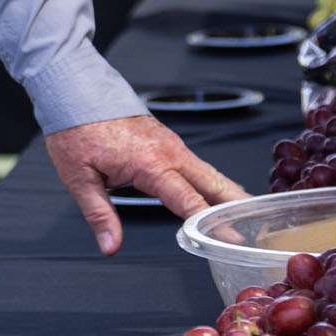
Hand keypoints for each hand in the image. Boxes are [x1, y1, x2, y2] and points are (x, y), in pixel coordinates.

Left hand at [45, 114, 246, 255]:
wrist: (75, 90)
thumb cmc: (76, 129)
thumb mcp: (78, 177)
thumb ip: (99, 213)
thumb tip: (110, 246)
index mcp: (150, 163)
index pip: (188, 199)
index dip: (212, 222)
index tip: (231, 239)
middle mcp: (168, 152)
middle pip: (213, 182)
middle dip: (238, 205)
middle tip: (260, 227)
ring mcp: (171, 144)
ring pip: (209, 172)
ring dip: (230, 193)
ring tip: (252, 215)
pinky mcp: (167, 141)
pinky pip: (197, 165)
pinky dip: (213, 181)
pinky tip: (220, 194)